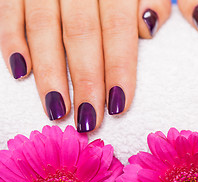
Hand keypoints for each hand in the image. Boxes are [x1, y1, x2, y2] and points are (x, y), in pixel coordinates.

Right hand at [0, 0, 170, 131]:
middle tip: (88, 120)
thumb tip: (149, 27)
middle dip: (85, 80)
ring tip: (57, 110)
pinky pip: (9, 11)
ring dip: (49, 73)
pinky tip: (22, 72)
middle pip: (81, 33)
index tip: (119, 105)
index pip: (117, 27)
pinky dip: (12, 40)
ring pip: (43, 27)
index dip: (118, 67)